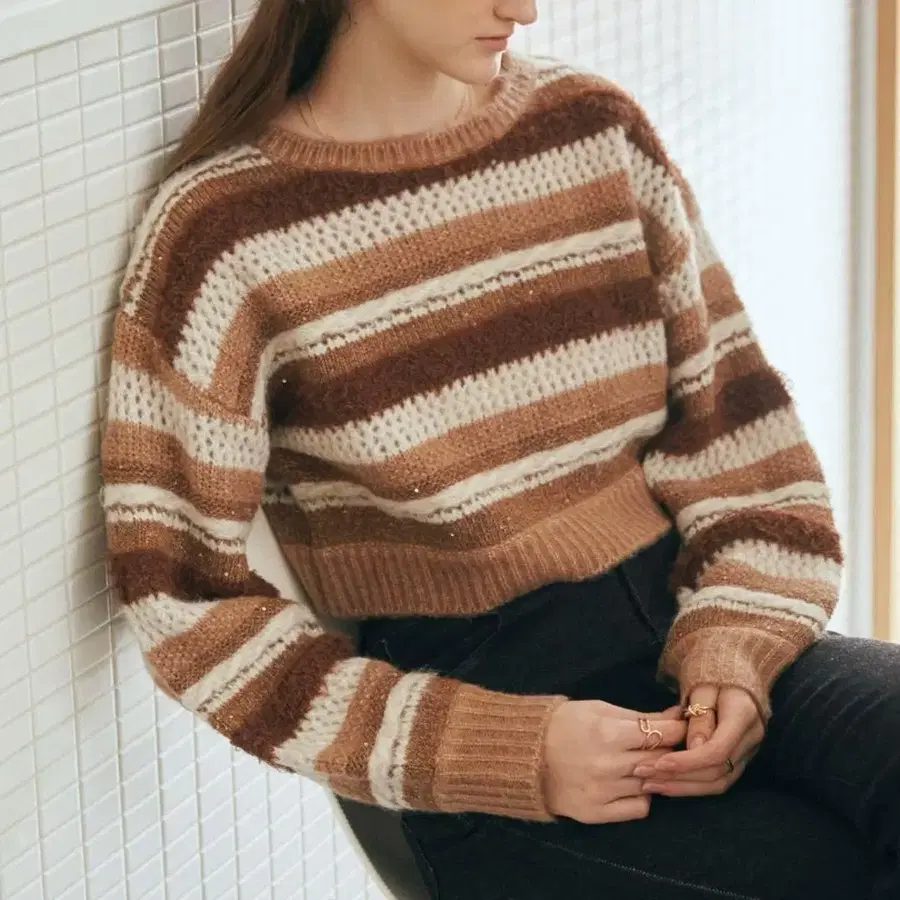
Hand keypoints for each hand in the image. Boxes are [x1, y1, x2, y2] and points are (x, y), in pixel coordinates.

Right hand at [543, 700, 687, 822]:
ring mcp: (604, 792)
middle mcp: (609, 765)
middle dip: (668, 751)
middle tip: (665, 744)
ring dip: (654, 773)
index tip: (679, 727)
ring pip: (653, 784)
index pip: (662, 733)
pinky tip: (629, 784)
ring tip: (640, 762)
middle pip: (661, 760)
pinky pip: (640, 808)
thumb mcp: (599, 710)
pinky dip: (641, 796)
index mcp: (608, 733)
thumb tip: (676, 717)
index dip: (677, 729)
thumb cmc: (564, 724)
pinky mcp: (597, 813)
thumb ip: (639, 716)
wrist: (525, 755)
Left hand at [636, 685, 763, 796]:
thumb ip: (700, 716)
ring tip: (649, 785)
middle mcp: (751, 739)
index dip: (688, 762)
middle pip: (717, 771)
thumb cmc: (712, 674)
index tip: (659, 763)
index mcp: (744, 716)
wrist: (731, 672)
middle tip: (644, 775)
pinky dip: (692, 785)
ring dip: (683, 787)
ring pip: (718, 782)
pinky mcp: (738, 759)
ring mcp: (747, 752)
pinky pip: (718, 780)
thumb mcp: (702, 687)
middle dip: (679, 777)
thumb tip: (693, 748)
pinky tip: (666, 784)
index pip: (717, 750)